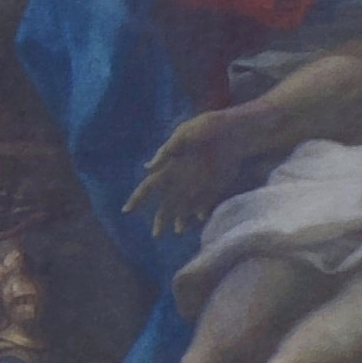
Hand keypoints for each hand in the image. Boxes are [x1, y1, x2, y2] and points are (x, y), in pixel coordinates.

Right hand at [126, 110, 249, 234]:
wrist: (234, 131)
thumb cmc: (205, 128)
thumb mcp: (183, 135)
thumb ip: (166, 152)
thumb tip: (147, 168)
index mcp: (169, 167)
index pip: (148, 186)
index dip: (137, 198)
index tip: (127, 211)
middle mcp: (181, 179)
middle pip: (166, 203)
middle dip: (160, 219)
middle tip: (156, 235)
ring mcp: (197, 184)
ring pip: (184, 207)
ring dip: (180, 220)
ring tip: (178, 232)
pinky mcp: (214, 187)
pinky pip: (204, 205)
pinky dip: (201, 213)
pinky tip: (200, 219)